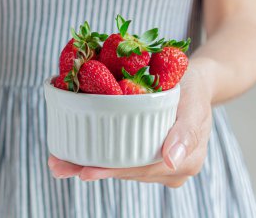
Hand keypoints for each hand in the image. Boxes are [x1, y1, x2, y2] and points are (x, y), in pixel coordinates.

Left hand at [48, 63, 212, 187]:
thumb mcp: (194, 103)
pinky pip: (125, 158)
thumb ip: (186, 132)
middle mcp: (172, 168)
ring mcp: (159, 163)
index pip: (145, 169)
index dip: (114, 171)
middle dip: (96, 170)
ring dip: (94, 165)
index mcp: (187, 160)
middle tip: (61, 167)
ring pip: (124, 167)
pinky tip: (78, 157)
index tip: (86, 171)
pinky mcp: (149, 154)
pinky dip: (102, 157)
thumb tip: (171, 161)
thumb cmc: (194, 89)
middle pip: (129, 172)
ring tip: (61, 163)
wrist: (194, 83)